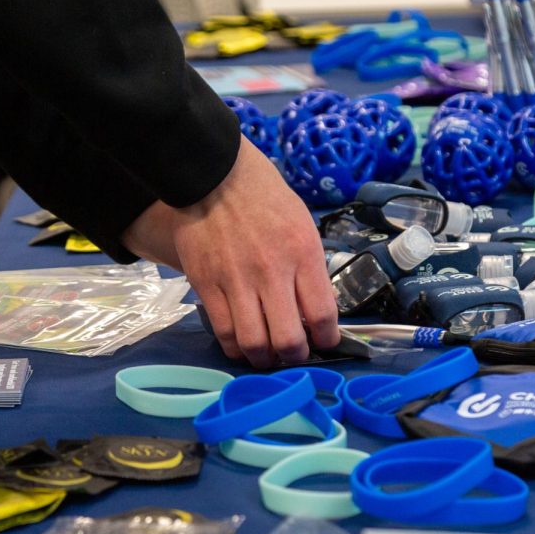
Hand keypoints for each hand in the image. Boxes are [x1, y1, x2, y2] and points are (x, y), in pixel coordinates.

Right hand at [122, 136, 339, 366]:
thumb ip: (309, 267)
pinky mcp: (207, 284)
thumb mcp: (302, 223)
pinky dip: (234, 347)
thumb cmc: (263, 196)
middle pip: (289, 340)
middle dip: (296, 357)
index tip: (325, 342)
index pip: (323, 315)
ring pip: (254, 343)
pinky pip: (223, 331)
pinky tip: (241, 344)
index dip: (328, 339)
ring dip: (264, 359)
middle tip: (295, 354)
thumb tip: (315, 310)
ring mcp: (237, 280)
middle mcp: (272, 271)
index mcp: (303, 253)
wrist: (213, 174)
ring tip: (267, 356)